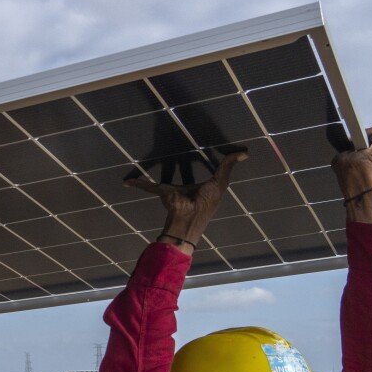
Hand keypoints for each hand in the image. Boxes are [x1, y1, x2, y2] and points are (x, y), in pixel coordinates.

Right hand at [125, 151, 246, 251]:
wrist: (188, 218)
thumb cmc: (206, 203)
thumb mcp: (220, 181)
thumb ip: (228, 166)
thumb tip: (244, 153)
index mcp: (200, 187)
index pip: (202, 173)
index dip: (204, 164)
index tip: (204, 153)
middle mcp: (185, 189)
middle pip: (181, 175)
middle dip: (176, 169)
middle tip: (173, 154)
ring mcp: (172, 191)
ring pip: (162, 181)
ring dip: (156, 177)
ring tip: (150, 163)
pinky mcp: (162, 191)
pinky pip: (147, 186)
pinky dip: (137, 184)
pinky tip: (127, 181)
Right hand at [332, 127, 371, 223]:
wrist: (357, 188)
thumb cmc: (354, 169)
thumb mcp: (345, 151)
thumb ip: (346, 149)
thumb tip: (345, 153)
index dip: (359, 134)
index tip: (351, 140)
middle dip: (363, 146)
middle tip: (352, 149)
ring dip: (364, 157)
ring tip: (353, 160)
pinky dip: (365, 166)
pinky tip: (355, 169)